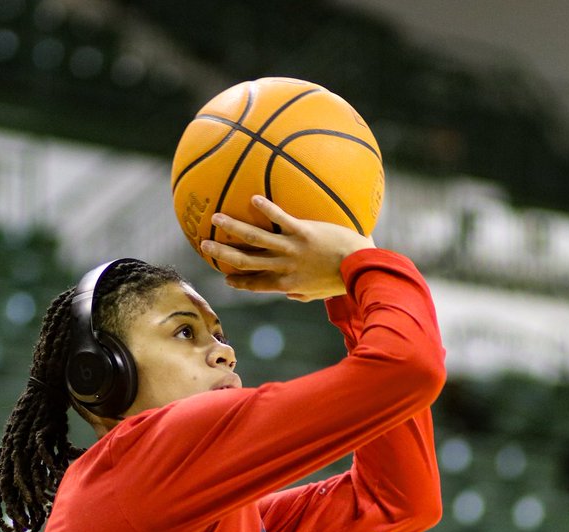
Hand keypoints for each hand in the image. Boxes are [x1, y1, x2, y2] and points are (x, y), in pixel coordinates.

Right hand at [199, 195, 374, 301]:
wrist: (363, 269)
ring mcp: (293, 249)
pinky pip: (281, 219)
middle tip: (205, 246)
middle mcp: (285, 267)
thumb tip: (291, 296)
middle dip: (223, 254)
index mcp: (287, 284)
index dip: (240, 282)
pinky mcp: (304, 232)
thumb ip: (302, 294)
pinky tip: (253, 198)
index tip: (225, 279)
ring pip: (256, 240)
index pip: (257, 284)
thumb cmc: (344, 280)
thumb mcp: (319, 293)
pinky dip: (267, 210)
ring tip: (216, 219)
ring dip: (234, 229)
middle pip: (246, 261)